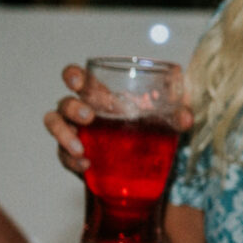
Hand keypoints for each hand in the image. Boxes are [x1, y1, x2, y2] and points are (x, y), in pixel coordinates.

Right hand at [45, 64, 193, 179]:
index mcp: (100, 96)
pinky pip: (63, 156)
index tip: (77, 81)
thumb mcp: (164, 121)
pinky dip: (72, 161)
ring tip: (80, 148)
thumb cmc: (146, 131)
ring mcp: (74, 134)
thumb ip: (176, 115)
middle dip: (72, 108)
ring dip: (64, 135)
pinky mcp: (73, 157)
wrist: (140, 167)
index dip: (73, 75)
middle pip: (63, 103)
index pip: (78, 79)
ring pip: (55, 127)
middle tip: (89, 117)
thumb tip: (187, 118)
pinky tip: (86, 165)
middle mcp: (81, 112)